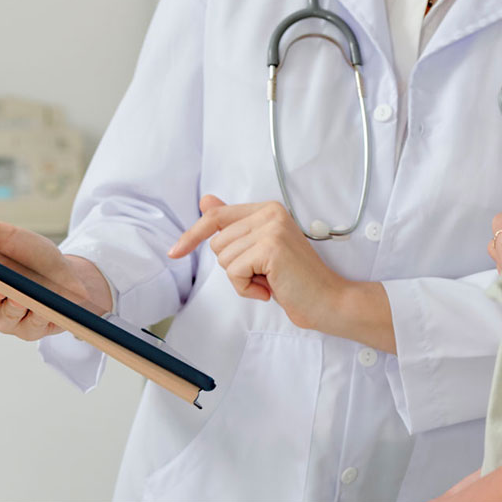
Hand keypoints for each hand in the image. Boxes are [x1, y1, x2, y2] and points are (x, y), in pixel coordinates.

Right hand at [0, 198, 111, 340]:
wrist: (70, 278)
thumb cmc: (32, 257)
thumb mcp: (5, 235)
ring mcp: (5, 316)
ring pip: (3, 314)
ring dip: (14, 304)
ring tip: (23, 296)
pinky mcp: (27, 330)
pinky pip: (29, 325)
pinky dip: (38, 314)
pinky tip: (46, 309)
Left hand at [168, 195, 393, 352]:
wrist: (328, 301)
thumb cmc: (295, 281)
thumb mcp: (259, 251)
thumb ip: (234, 226)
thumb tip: (205, 201)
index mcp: (267, 209)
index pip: (216, 217)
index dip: (191, 236)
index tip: (174, 252)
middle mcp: (269, 212)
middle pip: (217, 244)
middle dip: (234, 267)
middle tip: (264, 275)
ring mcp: (271, 228)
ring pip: (224, 259)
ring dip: (242, 280)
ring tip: (270, 281)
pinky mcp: (270, 248)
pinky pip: (234, 273)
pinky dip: (248, 289)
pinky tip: (271, 290)